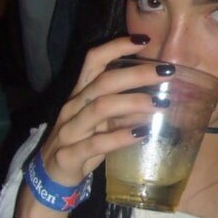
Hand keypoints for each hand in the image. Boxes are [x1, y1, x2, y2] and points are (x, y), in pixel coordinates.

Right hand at [38, 37, 160, 185]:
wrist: (50, 176)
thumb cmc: (81, 143)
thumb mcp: (102, 122)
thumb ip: (124, 109)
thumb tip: (158, 98)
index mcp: (80, 94)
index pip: (93, 60)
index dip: (116, 47)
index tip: (144, 40)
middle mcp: (73, 107)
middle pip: (103, 82)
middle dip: (137, 74)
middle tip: (167, 73)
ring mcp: (69, 131)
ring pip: (99, 108)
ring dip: (133, 103)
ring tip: (160, 104)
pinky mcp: (70, 155)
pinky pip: (96, 143)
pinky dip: (120, 137)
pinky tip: (142, 134)